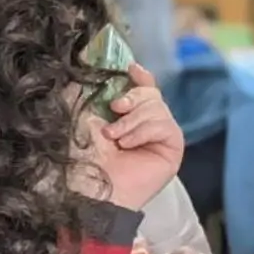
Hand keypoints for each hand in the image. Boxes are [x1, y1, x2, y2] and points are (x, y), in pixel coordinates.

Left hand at [71, 63, 183, 210]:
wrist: (90, 188)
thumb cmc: (82, 156)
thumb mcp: (80, 114)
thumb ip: (87, 90)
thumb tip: (89, 66)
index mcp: (126, 116)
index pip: (143, 88)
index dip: (140, 77)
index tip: (131, 69)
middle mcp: (146, 124)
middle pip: (152, 93)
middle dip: (133, 97)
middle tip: (114, 108)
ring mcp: (161, 136)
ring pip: (158, 107)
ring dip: (132, 120)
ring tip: (115, 138)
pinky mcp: (173, 148)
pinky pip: (165, 125)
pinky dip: (143, 131)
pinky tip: (128, 145)